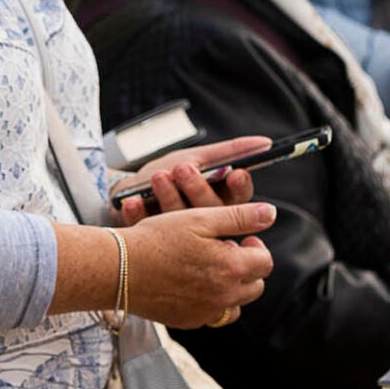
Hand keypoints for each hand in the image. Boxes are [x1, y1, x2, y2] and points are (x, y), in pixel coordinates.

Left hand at [110, 135, 264, 225]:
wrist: (124, 193)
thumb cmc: (166, 174)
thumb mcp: (196, 157)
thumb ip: (229, 152)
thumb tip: (265, 143)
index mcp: (220, 203)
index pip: (239, 200)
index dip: (239, 187)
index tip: (235, 174)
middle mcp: (204, 224)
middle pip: (212, 213)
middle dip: (198, 189)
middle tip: (183, 168)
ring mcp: (179, 237)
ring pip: (182, 223)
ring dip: (170, 197)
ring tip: (159, 177)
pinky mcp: (154, 244)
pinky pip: (149, 230)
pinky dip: (140, 213)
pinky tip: (133, 201)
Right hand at [120, 202, 275, 327]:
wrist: (118, 269)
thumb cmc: (156, 239)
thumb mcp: (200, 218)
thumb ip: (239, 217)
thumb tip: (270, 214)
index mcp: (232, 268)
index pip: (264, 262)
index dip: (255, 246)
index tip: (240, 238)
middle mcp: (224, 296)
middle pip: (255, 287)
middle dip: (247, 268)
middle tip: (226, 252)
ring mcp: (205, 313)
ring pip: (235, 306)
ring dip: (232, 289)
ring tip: (212, 270)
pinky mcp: (187, 322)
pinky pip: (211, 316)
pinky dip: (210, 302)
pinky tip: (192, 284)